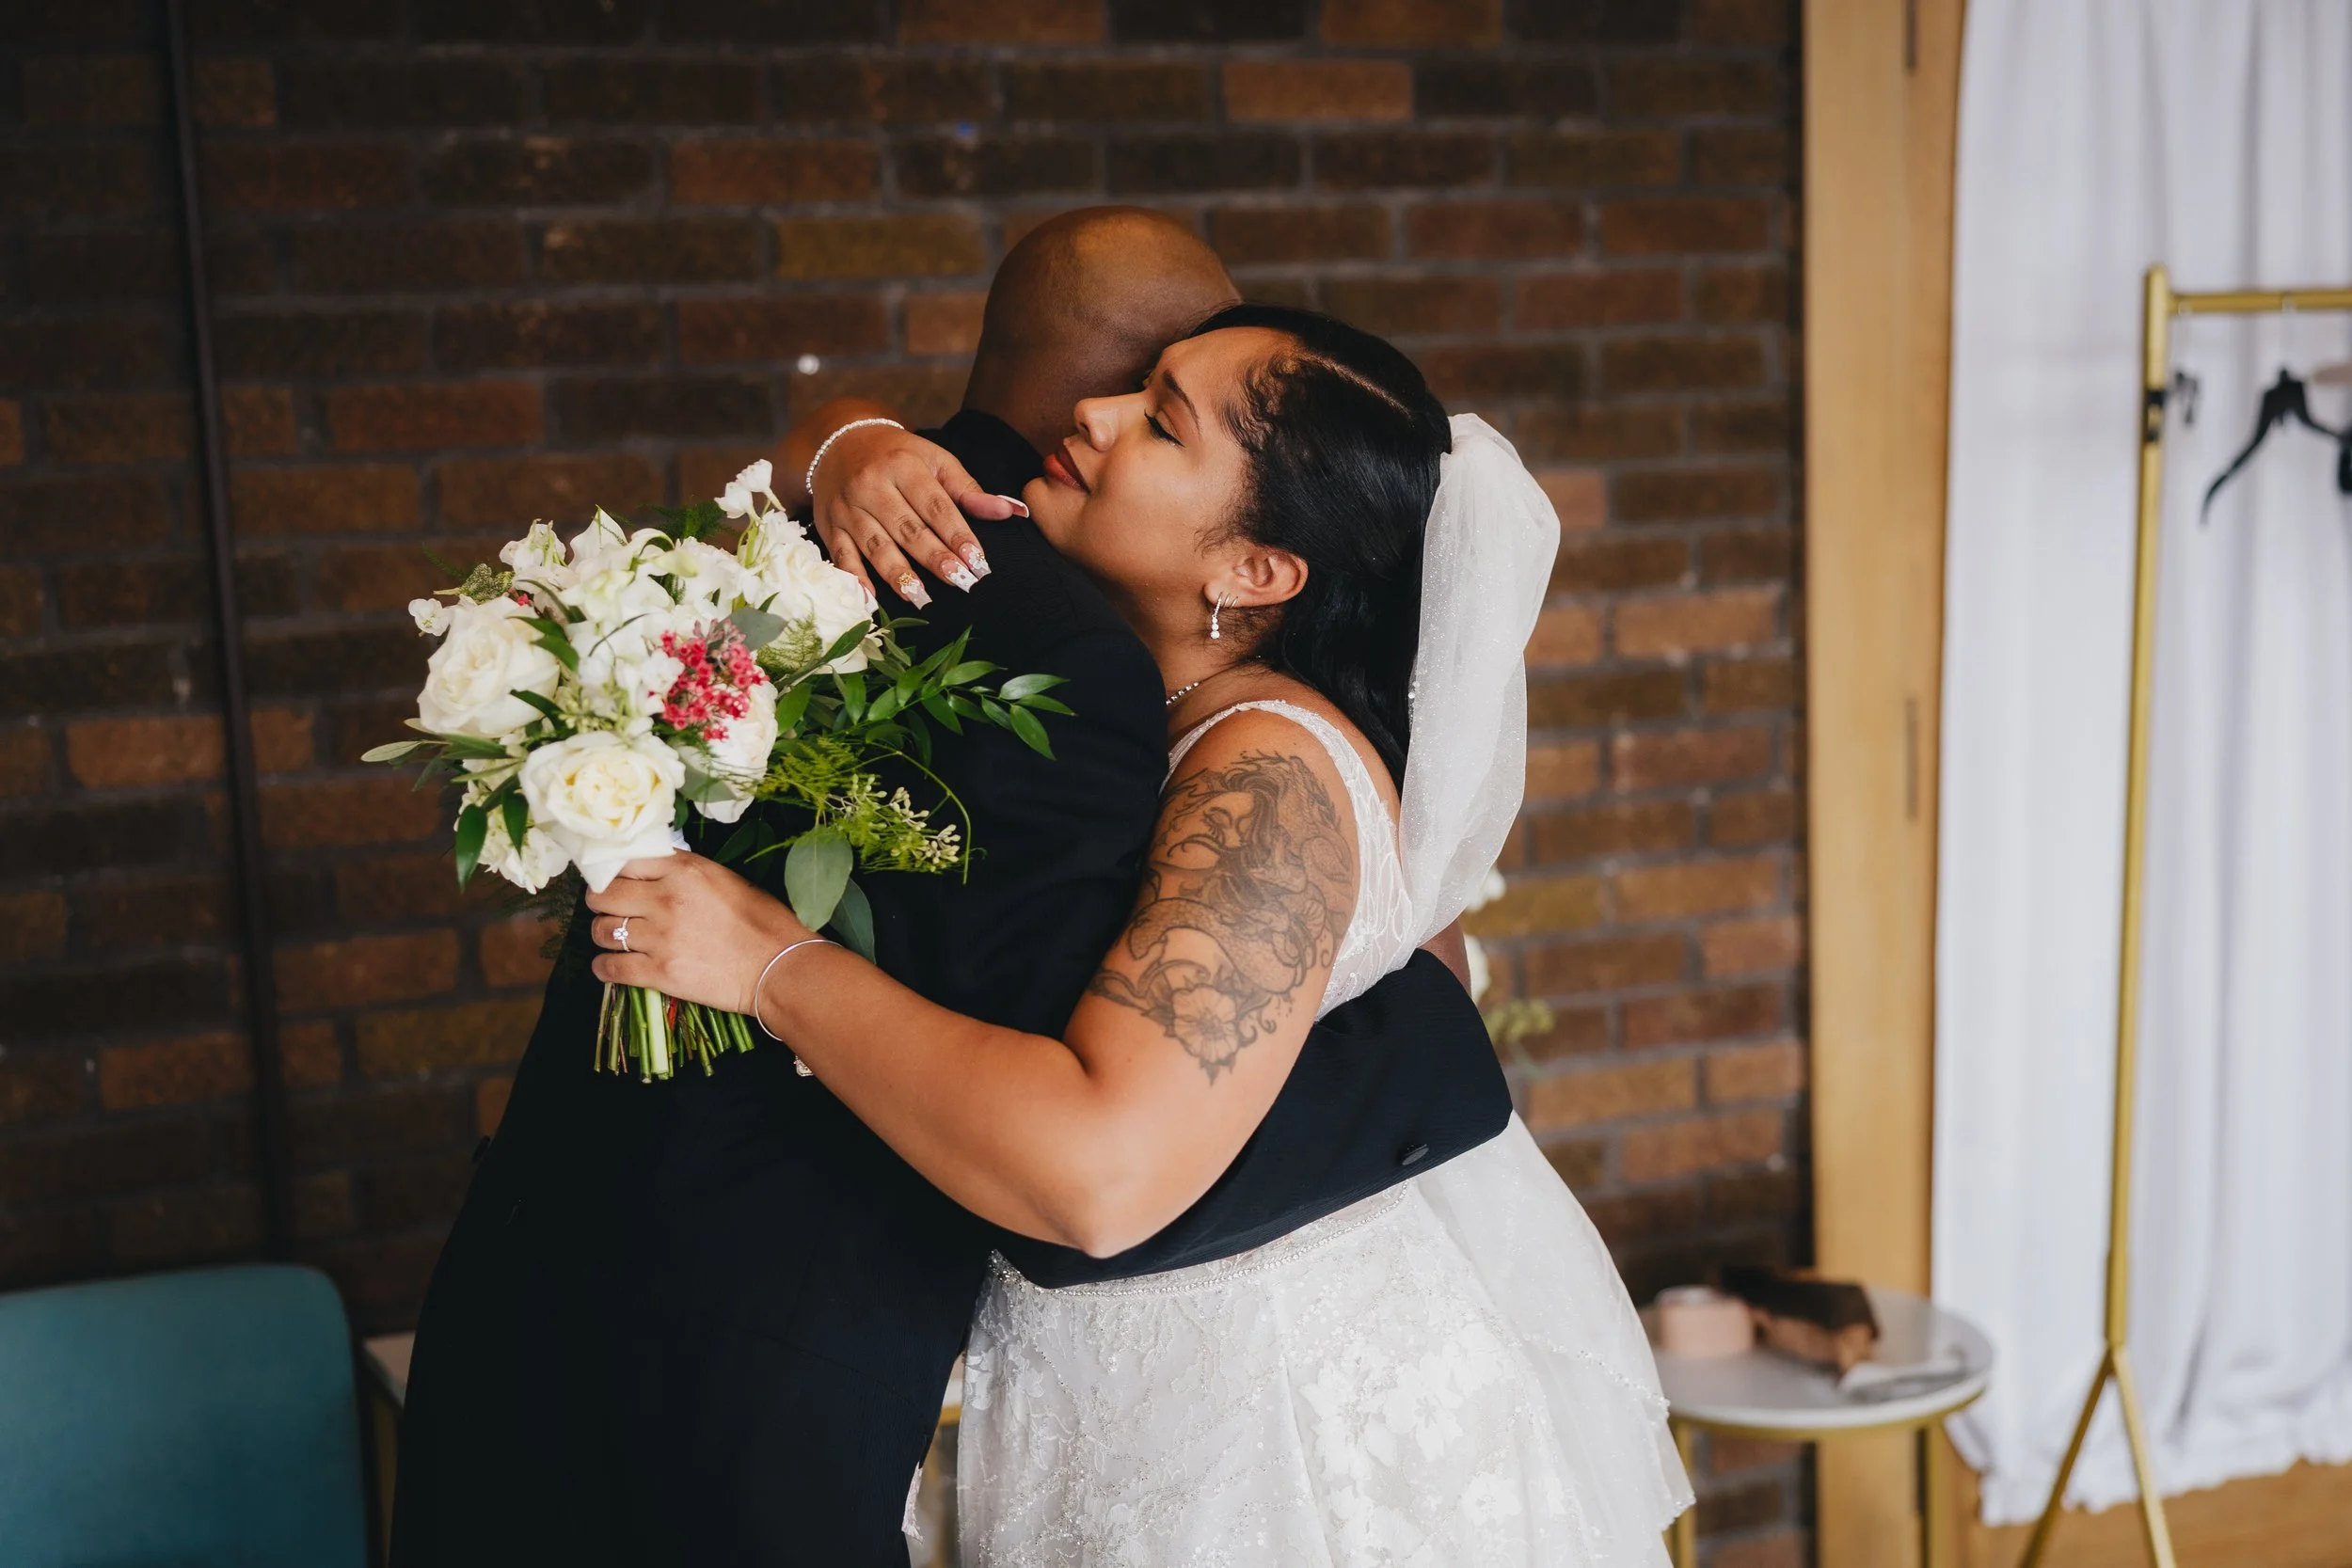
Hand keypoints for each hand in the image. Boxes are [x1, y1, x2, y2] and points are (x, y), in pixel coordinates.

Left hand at [585, 853, 810, 1017]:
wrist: (780, 968)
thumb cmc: (764, 922)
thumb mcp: (725, 880)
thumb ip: (684, 872)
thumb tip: (652, 871)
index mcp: (684, 871)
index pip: (622, 860)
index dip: (613, 871)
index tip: (615, 879)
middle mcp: (665, 899)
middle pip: (601, 895)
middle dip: (601, 901)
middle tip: (612, 909)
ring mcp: (660, 938)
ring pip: (601, 930)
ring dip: (604, 934)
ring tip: (616, 938)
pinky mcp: (659, 973)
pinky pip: (610, 967)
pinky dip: (604, 967)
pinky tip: (611, 965)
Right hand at [809, 422, 1026, 605]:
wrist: (839, 441)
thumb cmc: (898, 455)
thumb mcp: (935, 460)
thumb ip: (969, 490)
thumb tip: (1011, 511)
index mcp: (904, 465)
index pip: (935, 505)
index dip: (957, 535)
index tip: (978, 562)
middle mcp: (872, 485)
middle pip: (907, 528)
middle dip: (935, 558)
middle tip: (961, 583)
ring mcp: (848, 507)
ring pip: (875, 545)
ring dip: (898, 574)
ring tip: (922, 598)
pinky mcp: (829, 525)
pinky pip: (841, 556)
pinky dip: (855, 579)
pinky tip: (872, 601)